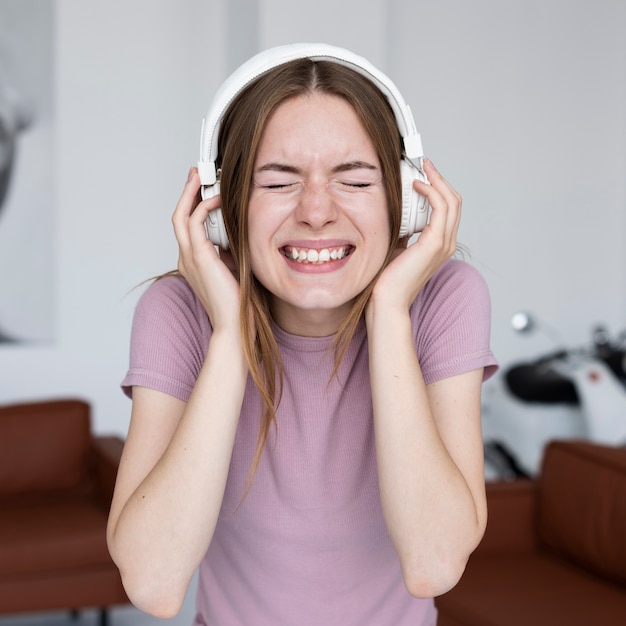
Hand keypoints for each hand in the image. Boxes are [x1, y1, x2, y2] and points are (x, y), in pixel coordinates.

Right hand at [171, 168, 240, 332]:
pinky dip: (204, 205)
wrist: (233, 325)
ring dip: (191, 192)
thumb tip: (240, 232)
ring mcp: (189, 258)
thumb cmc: (237, 304)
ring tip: (202, 175)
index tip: (205, 189)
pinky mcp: (199, 257)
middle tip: (197, 173)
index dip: (193, 204)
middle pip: (178, 216)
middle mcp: (186, 258)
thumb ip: (232, 250)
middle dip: (187, 192)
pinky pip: (195, 222)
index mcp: (193, 262)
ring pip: (181, 215)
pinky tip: (218, 197)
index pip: (188, 226)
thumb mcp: (235, 269)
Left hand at [369, 159, 461, 311]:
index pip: (448, 208)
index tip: (423, 174)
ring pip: (452, 201)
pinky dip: (431, 191)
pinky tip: (417, 185)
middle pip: (454, 200)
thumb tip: (397, 213)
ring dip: (438, 181)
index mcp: (439, 243)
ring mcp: (443, 243)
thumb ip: (403, 231)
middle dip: (440, 179)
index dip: (438, 188)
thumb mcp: (397, 246)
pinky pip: (441, 208)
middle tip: (425, 165)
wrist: (387, 300)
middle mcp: (446, 242)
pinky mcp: (435, 243)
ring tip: (423, 169)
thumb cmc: (388, 278)